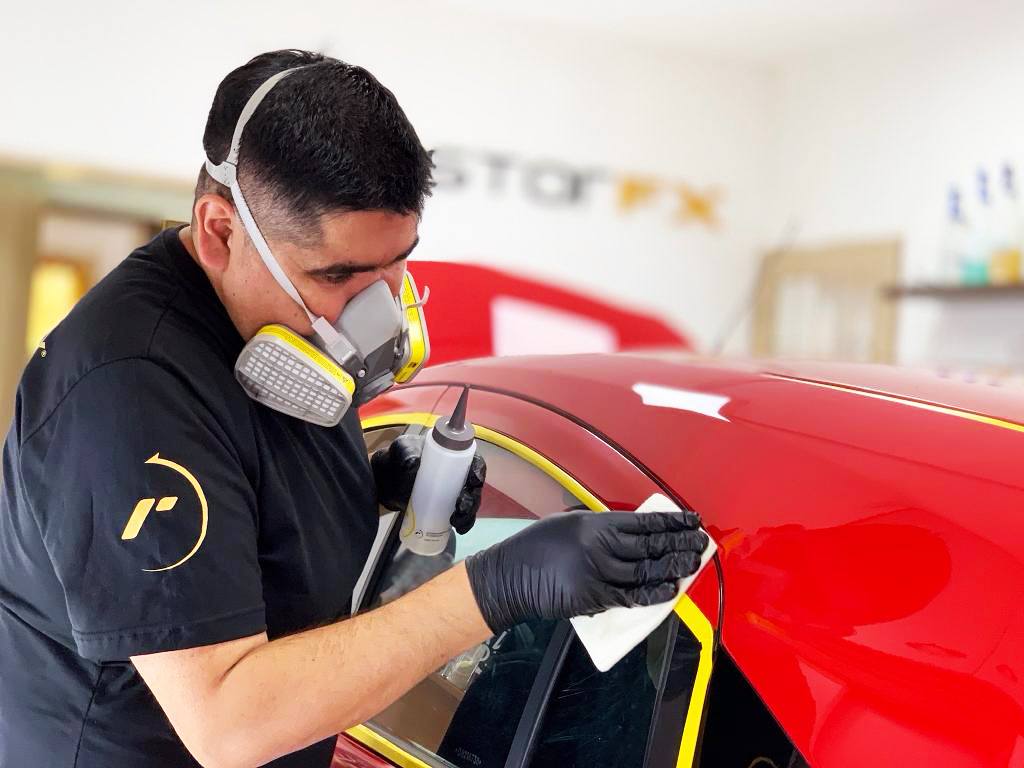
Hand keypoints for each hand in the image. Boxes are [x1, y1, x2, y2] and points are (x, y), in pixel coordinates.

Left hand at [371, 434, 485, 533]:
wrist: (384, 484)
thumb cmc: (394, 463)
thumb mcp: (400, 452)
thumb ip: (405, 453)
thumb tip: (414, 463)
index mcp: (451, 454)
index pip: (472, 460)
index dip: (478, 470)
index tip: (473, 482)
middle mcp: (457, 472)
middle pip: (474, 485)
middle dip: (473, 498)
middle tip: (461, 508)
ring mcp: (452, 491)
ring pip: (470, 501)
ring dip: (469, 513)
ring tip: (457, 522)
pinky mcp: (446, 507)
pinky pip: (461, 514)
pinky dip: (464, 522)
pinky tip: (459, 528)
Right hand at [464, 510, 708, 633]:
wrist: (512, 577)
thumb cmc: (537, 547)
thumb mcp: (569, 523)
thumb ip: (600, 527)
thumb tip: (631, 532)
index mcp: (595, 524)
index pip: (645, 522)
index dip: (673, 523)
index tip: (692, 520)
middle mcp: (601, 547)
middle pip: (651, 546)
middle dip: (681, 544)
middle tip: (701, 542)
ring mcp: (600, 574)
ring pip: (647, 572)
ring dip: (674, 568)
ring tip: (693, 563)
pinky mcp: (596, 598)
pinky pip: (633, 597)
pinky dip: (655, 593)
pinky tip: (672, 589)